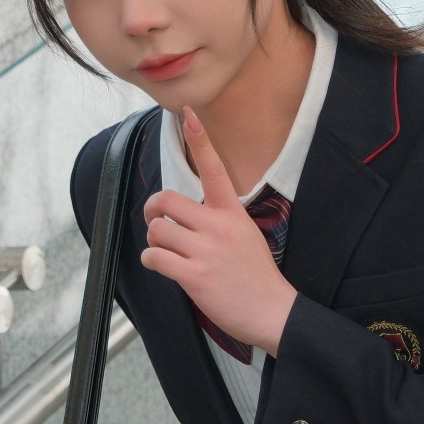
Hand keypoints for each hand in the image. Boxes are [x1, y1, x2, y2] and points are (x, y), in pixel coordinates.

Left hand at [141, 107, 298, 355]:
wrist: (271, 310)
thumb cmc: (257, 275)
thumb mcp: (246, 234)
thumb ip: (220, 219)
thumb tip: (188, 216)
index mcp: (232, 213)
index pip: (214, 168)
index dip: (199, 139)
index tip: (188, 113)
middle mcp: (217, 226)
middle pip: (166, 201)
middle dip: (153, 210)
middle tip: (157, 221)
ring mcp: (205, 251)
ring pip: (156, 232)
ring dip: (154, 243)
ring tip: (167, 253)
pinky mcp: (193, 276)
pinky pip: (155, 258)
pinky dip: (151, 261)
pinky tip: (162, 267)